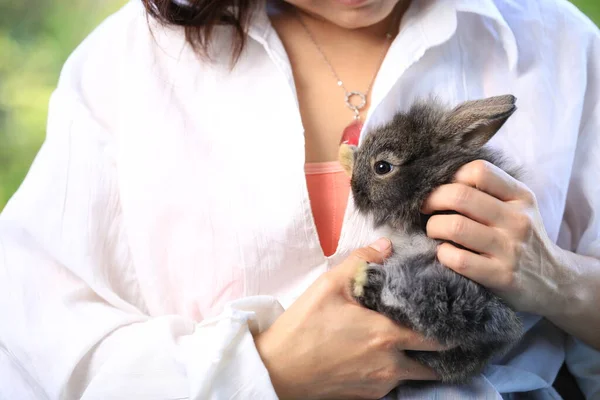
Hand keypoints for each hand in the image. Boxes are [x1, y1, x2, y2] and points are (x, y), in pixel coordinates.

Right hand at [254, 238, 443, 399]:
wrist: (278, 370)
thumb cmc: (304, 326)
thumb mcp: (329, 285)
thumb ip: (362, 260)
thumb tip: (387, 245)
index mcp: (387, 335)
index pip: (437, 335)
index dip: (451, 326)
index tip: (455, 315)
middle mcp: (391, 365)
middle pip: (435, 363)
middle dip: (443, 349)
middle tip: (445, 331)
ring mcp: (380, 385)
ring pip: (415, 374)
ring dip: (420, 361)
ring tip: (416, 341)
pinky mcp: (367, 397)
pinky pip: (394, 384)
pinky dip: (398, 371)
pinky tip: (386, 355)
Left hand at [421, 160, 570, 314]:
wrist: (554, 281)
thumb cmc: (522, 238)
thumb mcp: (517, 207)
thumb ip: (488, 190)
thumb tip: (440, 178)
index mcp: (521, 197)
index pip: (479, 171)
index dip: (451, 176)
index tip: (441, 189)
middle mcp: (518, 220)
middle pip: (461, 196)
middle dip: (432, 200)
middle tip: (425, 209)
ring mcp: (511, 250)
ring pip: (455, 227)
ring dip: (433, 227)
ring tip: (434, 231)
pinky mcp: (501, 276)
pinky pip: (459, 260)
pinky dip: (442, 254)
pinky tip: (445, 253)